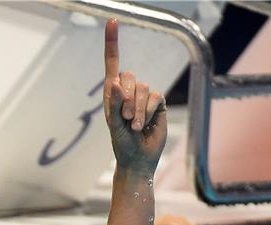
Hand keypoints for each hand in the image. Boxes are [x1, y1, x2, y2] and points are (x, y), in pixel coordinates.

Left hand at [103, 19, 166, 174]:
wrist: (138, 158)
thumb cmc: (121, 143)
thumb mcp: (113, 125)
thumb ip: (114, 104)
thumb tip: (116, 83)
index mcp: (112, 94)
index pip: (112, 63)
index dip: (112, 43)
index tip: (112, 21)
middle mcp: (127, 91)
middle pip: (130, 76)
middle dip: (126, 99)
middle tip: (125, 119)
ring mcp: (143, 96)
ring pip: (143, 87)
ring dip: (137, 109)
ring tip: (134, 126)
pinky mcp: (157, 102)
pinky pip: (155, 96)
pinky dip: (148, 111)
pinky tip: (145, 125)